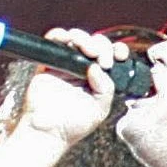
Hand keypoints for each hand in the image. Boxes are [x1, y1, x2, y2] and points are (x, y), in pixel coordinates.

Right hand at [12, 27, 124, 142]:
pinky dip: (60, 35)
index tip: (118, 56)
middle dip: (102, 46)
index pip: (112, 57)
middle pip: (96, 44)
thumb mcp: (100, 109)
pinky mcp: (47, 63)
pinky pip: (53, 41)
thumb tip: (98, 67)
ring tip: (86, 50)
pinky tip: (67, 39)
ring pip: (76, 39)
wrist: (47, 131)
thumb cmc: (72, 125)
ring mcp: (65, 65)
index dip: (117, 51)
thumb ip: (106, 88)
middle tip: (102, 60)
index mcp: (99, 78)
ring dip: (84, 38)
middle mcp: (83, 69)